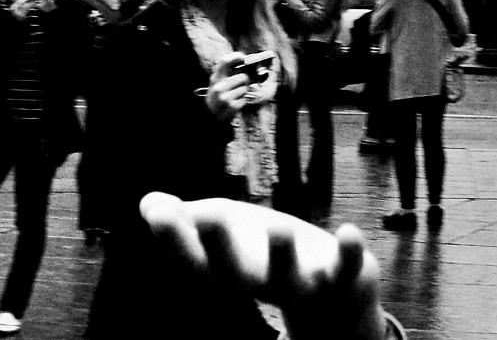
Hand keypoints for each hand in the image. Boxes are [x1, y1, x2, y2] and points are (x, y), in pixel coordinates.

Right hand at [141, 194, 386, 339]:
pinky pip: (344, 269)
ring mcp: (298, 285)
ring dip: (282, 254)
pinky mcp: (337, 278)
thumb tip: (147, 203)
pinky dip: (349, 253)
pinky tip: (348, 231)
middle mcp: (257, 284)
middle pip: (233, 272)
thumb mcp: (228, 233)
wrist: (329, 292)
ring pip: (286, 276)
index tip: (157, 211)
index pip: (193, 260)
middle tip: (209, 216)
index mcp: (227, 272)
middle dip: (220, 247)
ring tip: (278, 227)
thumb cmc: (267, 255)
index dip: (175, 238)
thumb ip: (190, 222)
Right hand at [205, 57, 270, 120]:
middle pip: (243, 77)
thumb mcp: (216, 83)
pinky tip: (235, 103)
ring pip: (245, 88)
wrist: (211, 116)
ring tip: (235, 96)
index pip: (224, 62)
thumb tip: (243, 60)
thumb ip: (225, 73)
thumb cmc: (217, 97)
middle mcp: (219, 87)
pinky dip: (243, 101)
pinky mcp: (232, 107)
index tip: (243, 58)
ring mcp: (225, 98)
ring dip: (243, 92)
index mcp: (215, 79)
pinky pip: (245, 99)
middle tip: (240, 85)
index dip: (236, 57)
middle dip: (245, 81)